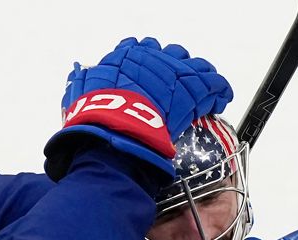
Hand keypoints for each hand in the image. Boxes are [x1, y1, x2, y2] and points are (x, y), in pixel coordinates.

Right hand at [45, 37, 231, 180]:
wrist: (114, 130)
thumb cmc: (94, 117)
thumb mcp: (77, 96)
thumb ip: (82, 83)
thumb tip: (79, 75)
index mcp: (125, 57)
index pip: (142, 50)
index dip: (149, 66)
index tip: (150, 79)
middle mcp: (152, 58)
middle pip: (172, 56)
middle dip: (175, 69)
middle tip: (176, 89)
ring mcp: (174, 72)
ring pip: (195, 66)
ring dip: (199, 78)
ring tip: (204, 91)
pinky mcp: (194, 90)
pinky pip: (214, 84)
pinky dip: (219, 91)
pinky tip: (220, 100)